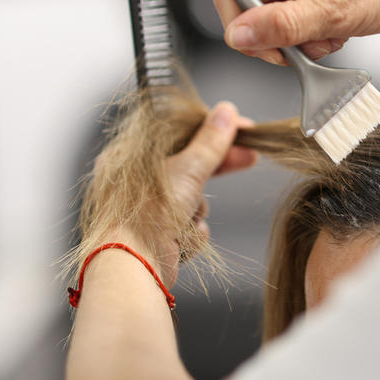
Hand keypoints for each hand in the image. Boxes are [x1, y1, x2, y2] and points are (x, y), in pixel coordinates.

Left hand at [88, 102, 255, 286]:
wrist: (135, 268)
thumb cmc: (147, 215)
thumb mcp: (188, 169)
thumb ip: (211, 141)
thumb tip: (227, 112)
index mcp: (131, 155)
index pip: (180, 133)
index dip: (214, 130)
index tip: (242, 129)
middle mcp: (135, 181)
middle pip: (190, 165)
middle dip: (216, 169)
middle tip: (248, 158)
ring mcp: (147, 209)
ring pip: (194, 199)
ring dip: (197, 210)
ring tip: (184, 219)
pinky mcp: (157, 234)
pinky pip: (190, 224)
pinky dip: (191, 232)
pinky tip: (180, 238)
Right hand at [213, 0, 379, 64]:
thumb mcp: (334, 15)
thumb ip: (282, 26)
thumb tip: (237, 35)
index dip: (247, 30)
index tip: (277, 51)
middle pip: (250, 8)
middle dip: (281, 36)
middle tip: (317, 42)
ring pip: (272, 16)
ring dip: (300, 37)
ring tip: (334, 33)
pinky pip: (290, 13)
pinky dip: (310, 30)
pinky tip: (335, 28)